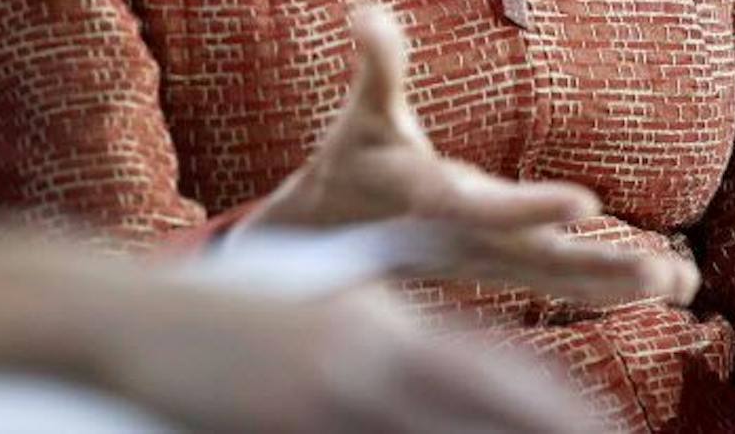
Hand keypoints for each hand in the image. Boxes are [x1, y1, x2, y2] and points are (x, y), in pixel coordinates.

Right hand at [104, 280, 616, 433]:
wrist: (124, 314)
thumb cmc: (226, 324)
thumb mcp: (319, 313)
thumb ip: (385, 339)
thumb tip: (441, 362)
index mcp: (385, 317)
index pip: (501, 366)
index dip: (562, 406)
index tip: (610, 433)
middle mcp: (371, 348)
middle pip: (492, 401)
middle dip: (558, 431)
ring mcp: (331, 391)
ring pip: (444, 428)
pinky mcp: (291, 420)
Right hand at [244, 4, 697, 306]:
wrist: (332, 238)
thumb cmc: (354, 162)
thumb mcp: (363, 112)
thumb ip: (376, 65)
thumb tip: (365, 12)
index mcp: (434, 202)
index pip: (486, 209)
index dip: (532, 208)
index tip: (587, 203)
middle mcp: (468, 242)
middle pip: (540, 262)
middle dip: (600, 267)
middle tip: (663, 271)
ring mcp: (490, 264)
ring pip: (561, 283)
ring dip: (622, 283)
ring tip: (684, 281)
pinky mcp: (507, 269)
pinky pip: (567, 286)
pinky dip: (616, 287)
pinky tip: (676, 283)